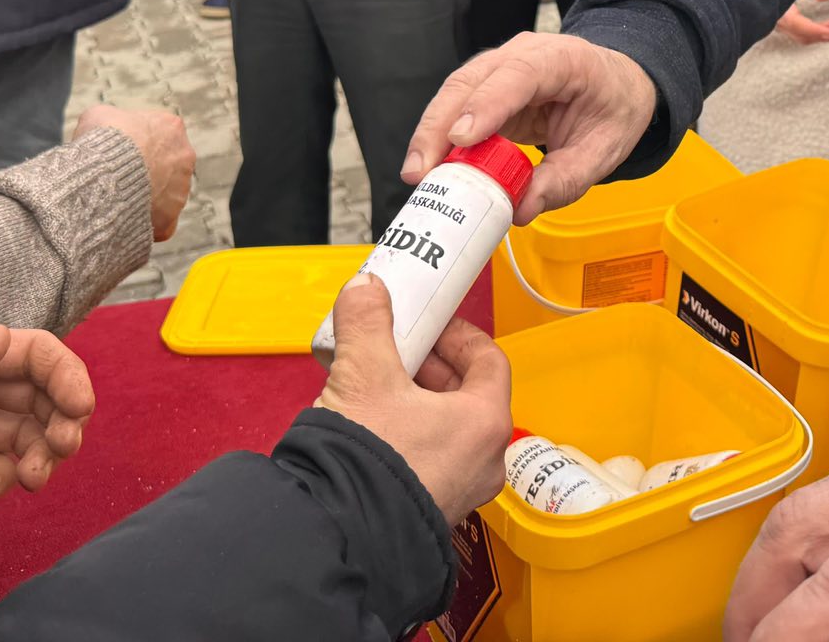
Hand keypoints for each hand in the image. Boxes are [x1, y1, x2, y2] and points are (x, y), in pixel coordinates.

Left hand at [0, 325, 94, 513]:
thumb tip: (2, 338)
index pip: (35, 357)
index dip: (66, 375)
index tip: (80, 406)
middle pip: (42, 400)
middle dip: (63, 421)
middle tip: (62, 447)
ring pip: (26, 439)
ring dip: (40, 457)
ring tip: (30, 478)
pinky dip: (0, 483)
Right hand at [75, 105, 195, 240]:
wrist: (103, 176)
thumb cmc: (100, 142)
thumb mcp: (98, 116)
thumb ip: (110, 119)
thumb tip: (106, 128)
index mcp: (171, 127)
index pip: (156, 134)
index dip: (133, 144)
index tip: (116, 153)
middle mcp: (184, 157)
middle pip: (164, 165)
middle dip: (142, 172)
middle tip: (116, 179)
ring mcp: (180, 190)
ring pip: (162, 195)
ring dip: (143, 197)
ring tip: (113, 201)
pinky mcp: (170, 220)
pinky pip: (157, 223)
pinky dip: (142, 224)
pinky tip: (121, 221)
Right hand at [315, 273, 511, 525]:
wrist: (339, 537)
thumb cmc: (369, 463)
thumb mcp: (363, 375)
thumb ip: (367, 323)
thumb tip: (366, 290)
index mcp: (486, 422)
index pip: (489, 360)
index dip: (458, 335)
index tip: (431, 325)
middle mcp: (485, 460)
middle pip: (469, 393)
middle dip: (431, 366)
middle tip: (398, 351)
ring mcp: (462, 490)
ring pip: (449, 428)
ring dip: (418, 401)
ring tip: (378, 387)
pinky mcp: (433, 511)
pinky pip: (433, 459)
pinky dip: (411, 435)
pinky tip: (373, 428)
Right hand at [402, 33, 657, 221]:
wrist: (618, 83)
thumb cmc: (612, 108)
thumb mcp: (605, 149)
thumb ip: (566, 180)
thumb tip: (520, 209)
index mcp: (564, 59)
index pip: (520, 74)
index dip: (487, 104)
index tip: (460, 138)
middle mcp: (524, 54)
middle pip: (472, 80)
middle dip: (441, 125)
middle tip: (421, 171)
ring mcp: (500, 66)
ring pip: (455, 91)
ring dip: (432, 133)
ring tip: (418, 175)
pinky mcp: (486, 87)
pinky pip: (457, 107)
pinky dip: (440, 137)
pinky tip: (430, 166)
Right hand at [774, 0, 828, 44]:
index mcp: (776, 6)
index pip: (797, 25)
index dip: (819, 30)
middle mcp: (774, 18)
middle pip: (802, 35)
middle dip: (826, 35)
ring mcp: (777, 22)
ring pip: (802, 35)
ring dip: (823, 33)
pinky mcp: (781, 21)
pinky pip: (800, 31)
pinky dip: (817, 30)